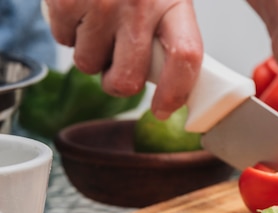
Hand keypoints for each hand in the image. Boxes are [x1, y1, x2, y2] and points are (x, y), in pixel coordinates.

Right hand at [44, 0, 203, 119]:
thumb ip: (172, 33)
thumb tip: (177, 83)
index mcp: (173, 3)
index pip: (185, 57)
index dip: (176, 92)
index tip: (164, 109)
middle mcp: (139, 5)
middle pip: (128, 79)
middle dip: (119, 83)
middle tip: (118, 67)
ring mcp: (101, 5)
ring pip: (89, 66)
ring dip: (92, 53)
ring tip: (99, 23)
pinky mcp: (66, 1)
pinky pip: (64, 42)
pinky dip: (69, 32)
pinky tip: (81, 9)